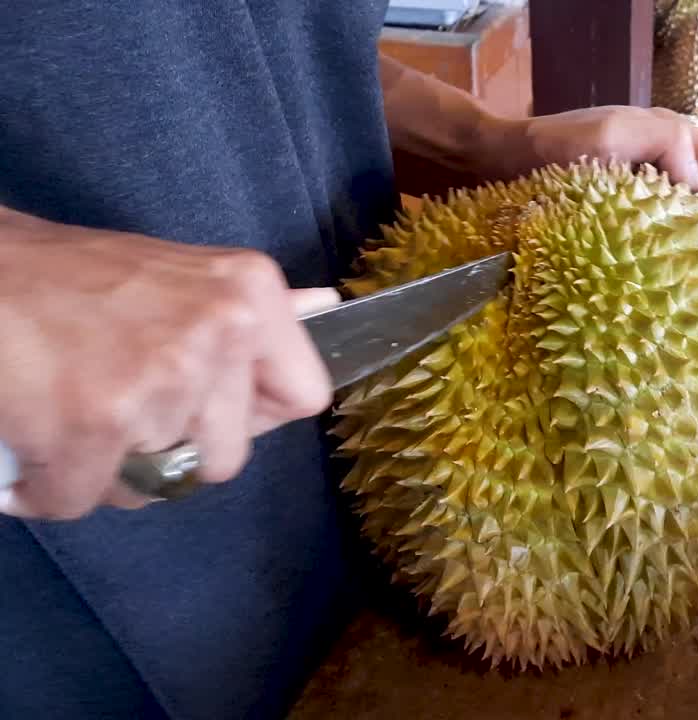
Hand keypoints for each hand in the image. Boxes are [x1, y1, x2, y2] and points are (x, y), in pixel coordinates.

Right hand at [0, 207, 337, 519]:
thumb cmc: (69, 276)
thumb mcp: (183, 278)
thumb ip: (245, 318)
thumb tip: (322, 321)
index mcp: (251, 296)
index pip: (305, 397)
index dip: (254, 419)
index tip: (212, 414)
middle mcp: (221, 332)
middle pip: (225, 458)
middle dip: (169, 452)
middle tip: (121, 412)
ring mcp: (162, 378)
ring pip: (151, 484)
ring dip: (104, 467)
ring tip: (69, 412)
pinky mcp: (97, 420)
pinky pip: (83, 496)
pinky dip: (48, 489)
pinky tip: (30, 452)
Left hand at [485, 106, 697, 246]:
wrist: (504, 164)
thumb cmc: (555, 149)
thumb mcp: (612, 135)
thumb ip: (666, 147)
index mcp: (674, 137)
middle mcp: (672, 163)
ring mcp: (654, 192)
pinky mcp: (634, 218)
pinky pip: (673, 235)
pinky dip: (688, 254)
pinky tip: (692, 279)